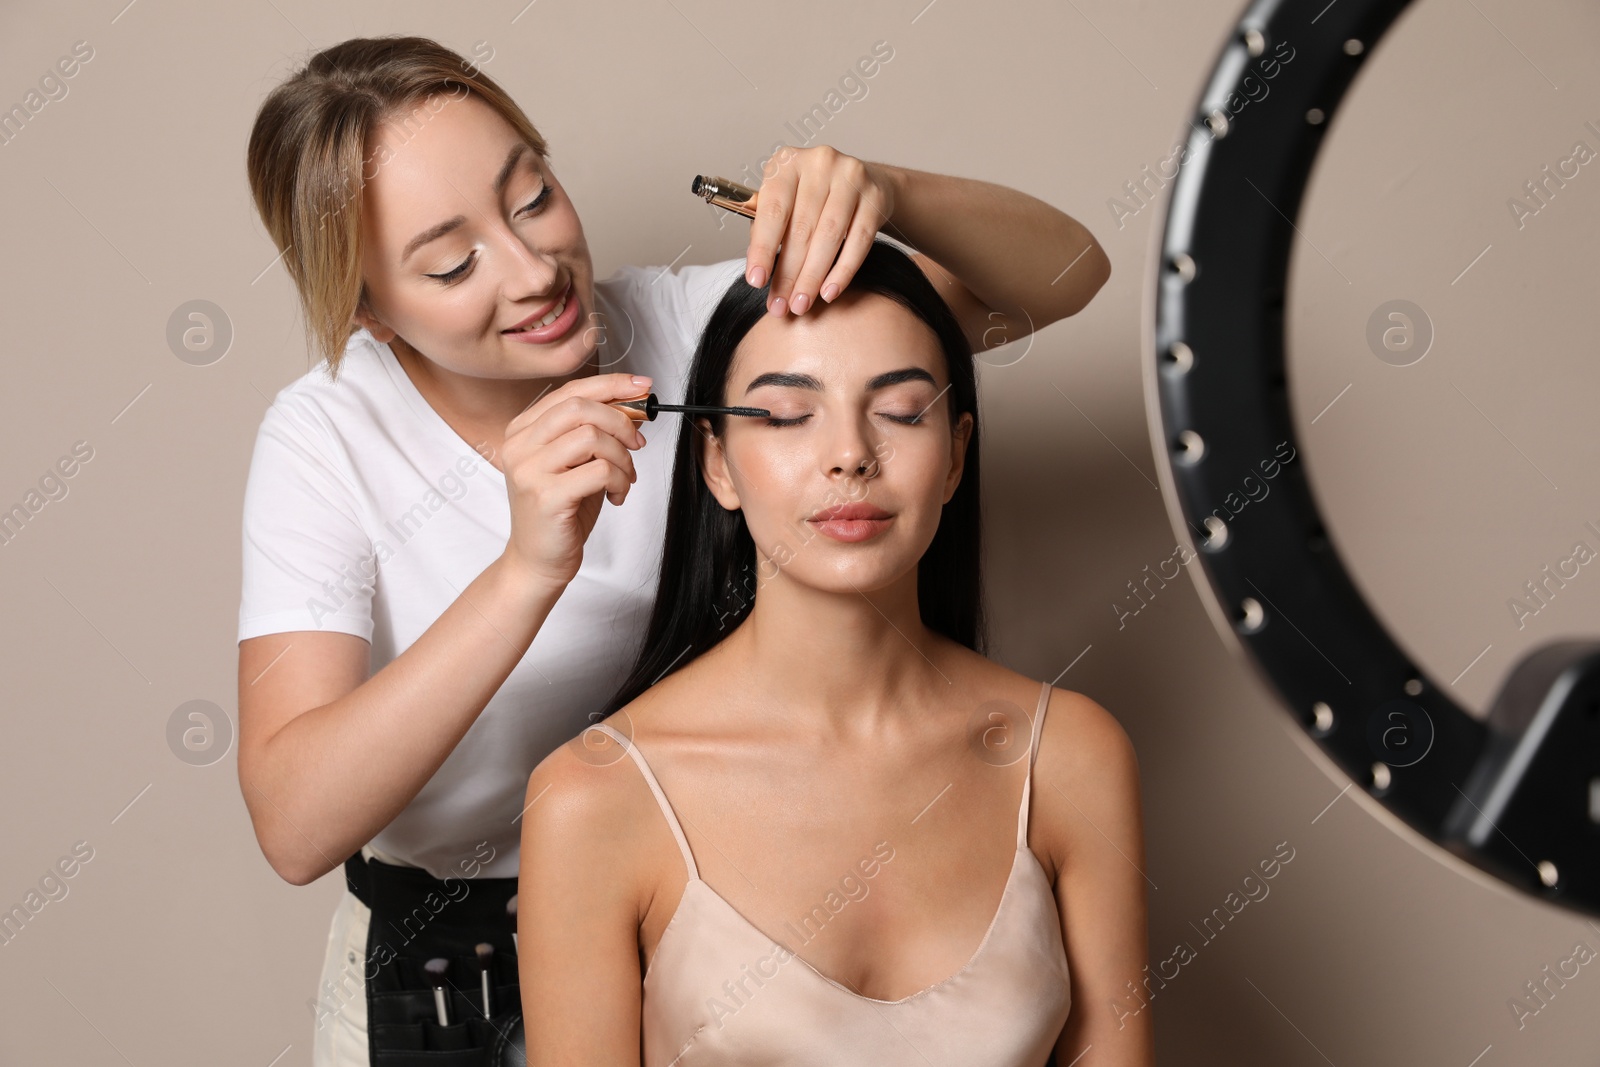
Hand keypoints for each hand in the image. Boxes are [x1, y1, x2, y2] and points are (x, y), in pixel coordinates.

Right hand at [497, 372, 650, 588]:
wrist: (538, 559)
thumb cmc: (561, 510)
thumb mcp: (578, 463)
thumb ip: (596, 433)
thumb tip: (633, 406)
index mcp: (523, 429)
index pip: (570, 391)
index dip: (611, 384)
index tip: (643, 386)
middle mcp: (519, 445)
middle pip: (580, 407)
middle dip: (621, 421)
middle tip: (637, 444)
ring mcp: (529, 470)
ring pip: (592, 437)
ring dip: (623, 457)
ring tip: (625, 478)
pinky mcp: (546, 496)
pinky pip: (600, 471)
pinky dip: (621, 480)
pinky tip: (617, 495)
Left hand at [744, 145, 899, 316]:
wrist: (862, 182)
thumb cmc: (813, 197)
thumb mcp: (786, 202)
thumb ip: (768, 230)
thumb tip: (761, 275)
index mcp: (787, 162)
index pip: (772, 211)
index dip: (763, 249)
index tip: (756, 281)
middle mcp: (819, 162)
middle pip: (801, 228)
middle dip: (788, 273)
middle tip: (781, 305)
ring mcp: (850, 176)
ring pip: (829, 236)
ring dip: (813, 277)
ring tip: (802, 303)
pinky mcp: (875, 196)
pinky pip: (858, 241)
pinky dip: (842, 271)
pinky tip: (829, 291)